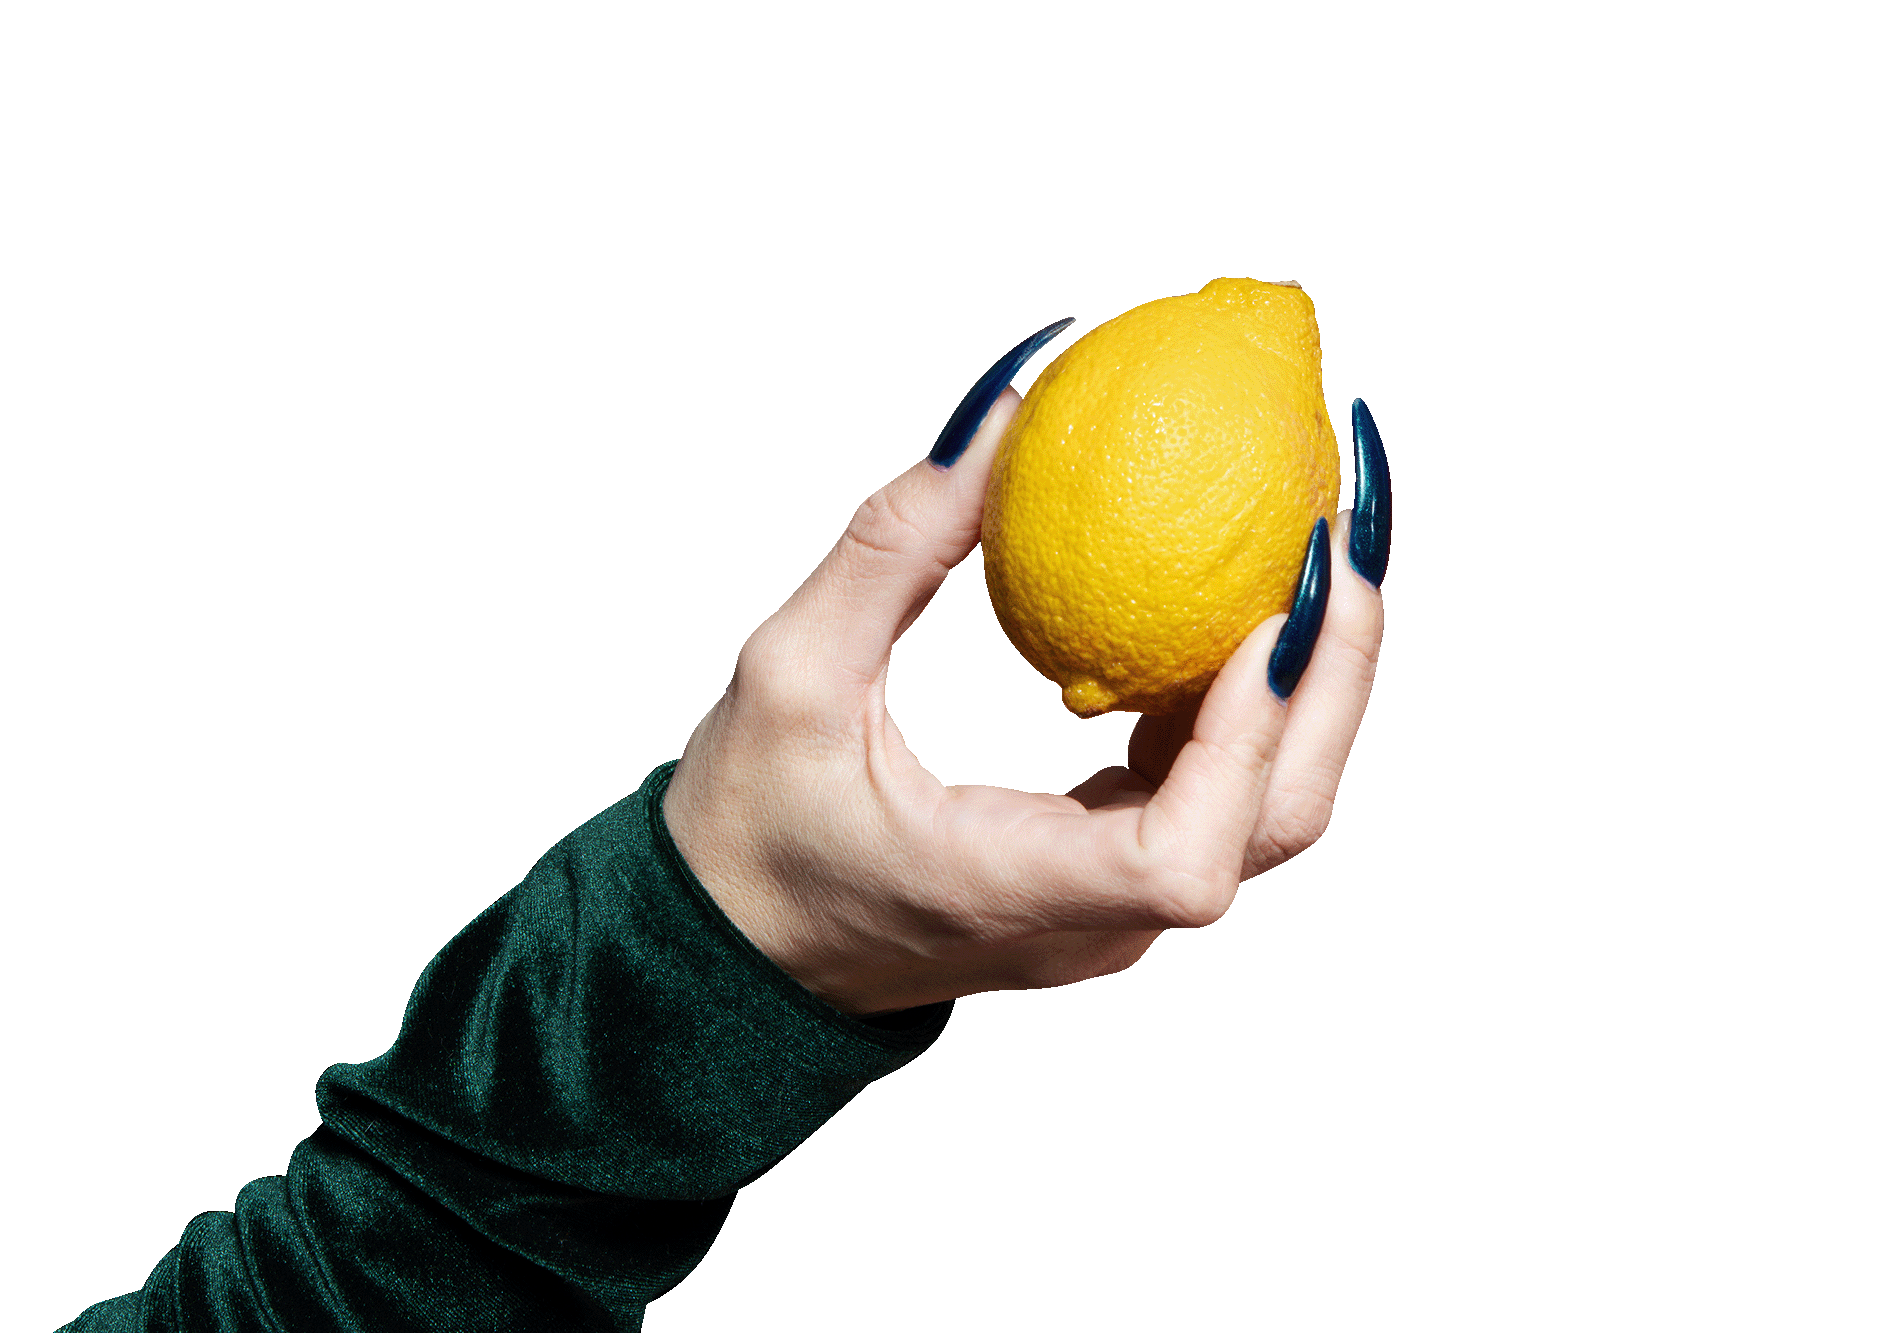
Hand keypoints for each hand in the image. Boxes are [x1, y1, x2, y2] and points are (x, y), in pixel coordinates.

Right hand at [663, 363, 1386, 1019]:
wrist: (737, 949)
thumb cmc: (746, 831)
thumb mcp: (790, 671)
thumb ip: (894, 544)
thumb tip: (1000, 414)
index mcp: (1014, 892)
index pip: (1187, 855)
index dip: (1250, 739)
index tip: (1269, 616)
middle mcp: (1093, 922)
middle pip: (1276, 822)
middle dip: (1334, 672)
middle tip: (1339, 527)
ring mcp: (1115, 915)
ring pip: (1266, 813)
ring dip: (1307, 680)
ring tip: (1316, 547)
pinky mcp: (1112, 886)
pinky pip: (1215, 794)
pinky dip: (1247, 700)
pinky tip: (1239, 599)